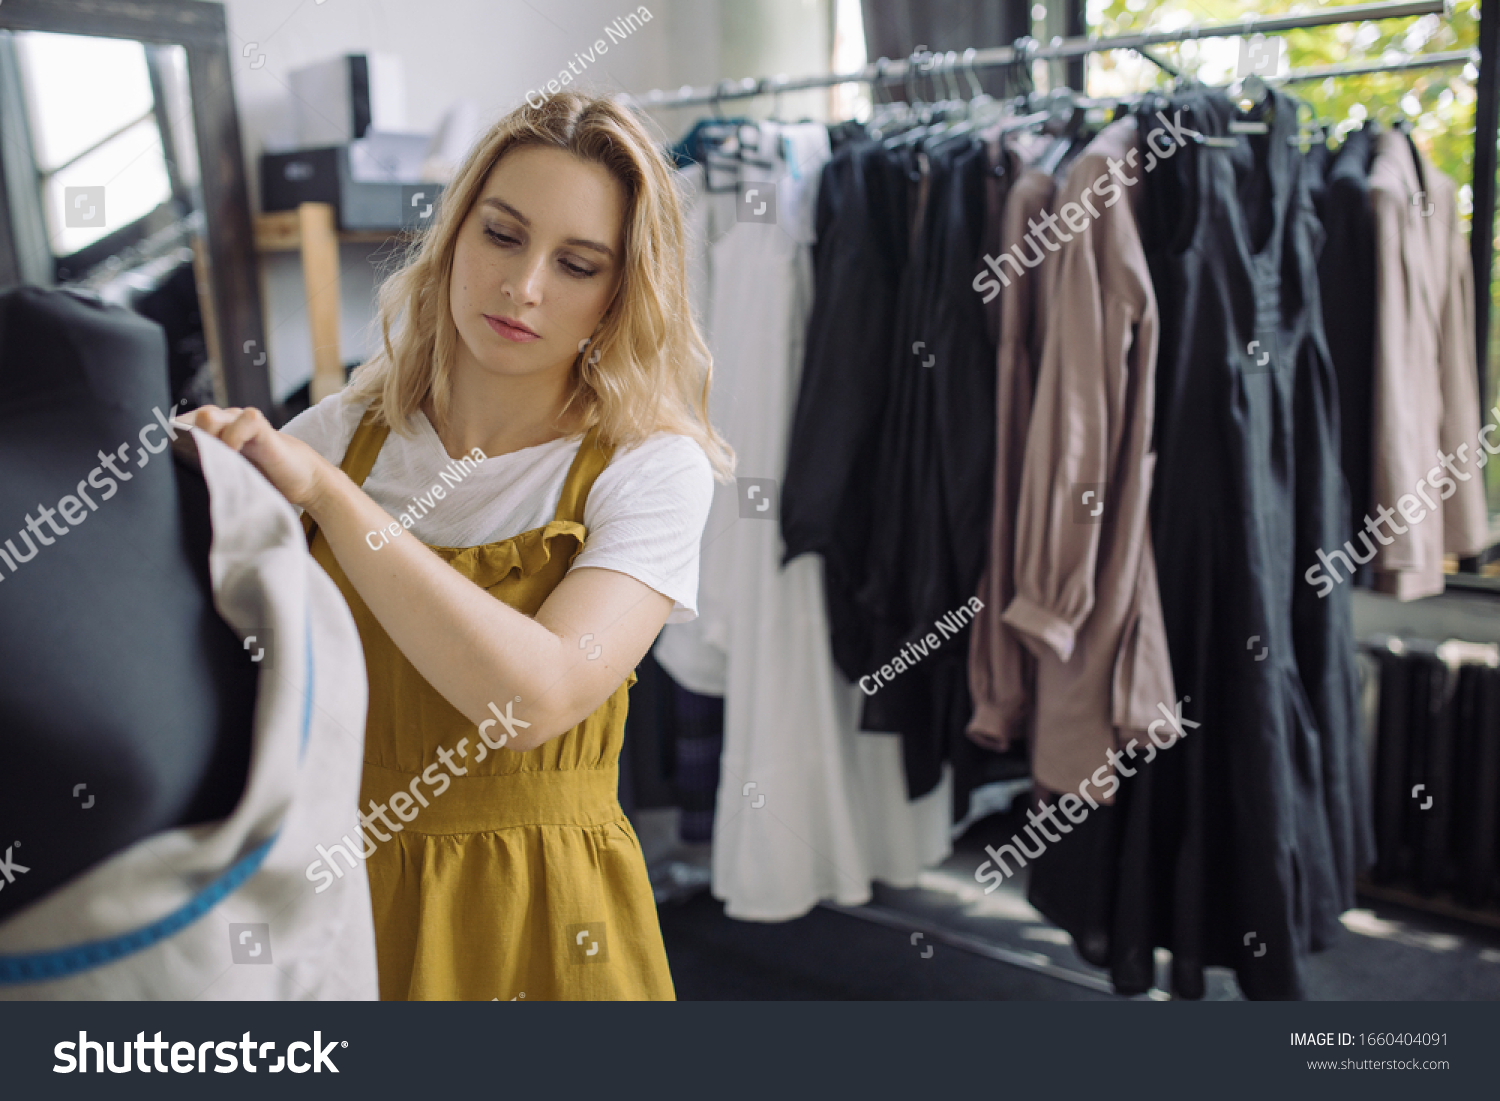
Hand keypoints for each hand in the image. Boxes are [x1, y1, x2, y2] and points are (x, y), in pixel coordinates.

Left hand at [180, 405, 331, 509]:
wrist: (302, 480)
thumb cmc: (261, 481)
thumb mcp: (224, 477)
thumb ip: (202, 472)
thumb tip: (166, 489)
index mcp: (208, 432)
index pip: (174, 428)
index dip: (166, 443)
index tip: (162, 464)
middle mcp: (221, 421)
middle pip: (186, 420)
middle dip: (181, 444)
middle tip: (190, 468)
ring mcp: (241, 422)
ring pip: (208, 416)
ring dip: (206, 439)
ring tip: (215, 464)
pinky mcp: (262, 427)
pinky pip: (245, 420)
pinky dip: (235, 438)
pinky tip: (236, 456)